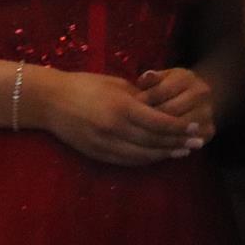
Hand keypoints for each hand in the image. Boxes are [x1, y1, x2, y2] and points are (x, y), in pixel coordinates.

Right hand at [30, 67, 202, 165]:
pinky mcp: (98, 154)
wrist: (48, 100)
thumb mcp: (114, 84)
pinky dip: (147, 159)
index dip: (181, 127)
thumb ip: (139, 98)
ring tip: (182, 151)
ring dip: (166, 153)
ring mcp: (106, 144)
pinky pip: (129, 161)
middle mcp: (115, 128)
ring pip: (144, 154)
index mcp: (120, 107)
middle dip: (179, 142)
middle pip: (155, 140)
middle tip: (197, 142)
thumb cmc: (82, 85)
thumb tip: (162, 108)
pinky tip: (158, 155)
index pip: (160, 122)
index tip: (196, 126)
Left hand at [136, 67, 215, 141]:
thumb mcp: (160, 77)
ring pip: (179, 128)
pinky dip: (172, 144)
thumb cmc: (170, 85)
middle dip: (150, 118)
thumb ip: (150, 79)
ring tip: (142, 135)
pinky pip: (188, 141)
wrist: (198, 97)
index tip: (127, 108)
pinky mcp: (209, 130)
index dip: (142, 101)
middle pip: (170, 110)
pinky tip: (155, 145)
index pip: (160, 92)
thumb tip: (143, 78)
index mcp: (187, 78)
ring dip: (160, 133)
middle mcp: (201, 94)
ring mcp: (207, 113)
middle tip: (132, 125)